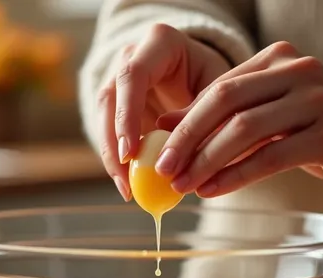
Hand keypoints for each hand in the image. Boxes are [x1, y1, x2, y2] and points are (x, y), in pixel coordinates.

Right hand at [96, 24, 230, 199]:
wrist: (205, 73)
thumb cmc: (218, 80)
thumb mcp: (220, 91)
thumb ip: (203, 114)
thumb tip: (184, 153)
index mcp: (159, 42)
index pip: (133, 75)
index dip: (127, 114)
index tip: (131, 151)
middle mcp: (131, 56)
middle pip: (109, 98)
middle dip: (114, 142)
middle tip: (125, 178)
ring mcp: (118, 78)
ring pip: (101, 117)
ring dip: (111, 156)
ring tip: (127, 189)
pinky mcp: (116, 104)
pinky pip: (109, 132)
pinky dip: (118, 160)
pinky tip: (129, 185)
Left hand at [155, 41, 322, 201]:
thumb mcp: (276, 118)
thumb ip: (230, 118)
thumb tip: (169, 127)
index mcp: (280, 61)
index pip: (219, 88)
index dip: (184, 120)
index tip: (156, 150)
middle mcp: (297, 71)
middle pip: (225, 100)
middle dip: (187, 137)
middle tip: (162, 169)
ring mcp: (317, 99)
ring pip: (245, 129)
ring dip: (207, 160)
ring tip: (184, 186)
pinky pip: (271, 156)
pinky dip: (237, 176)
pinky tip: (214, 191)